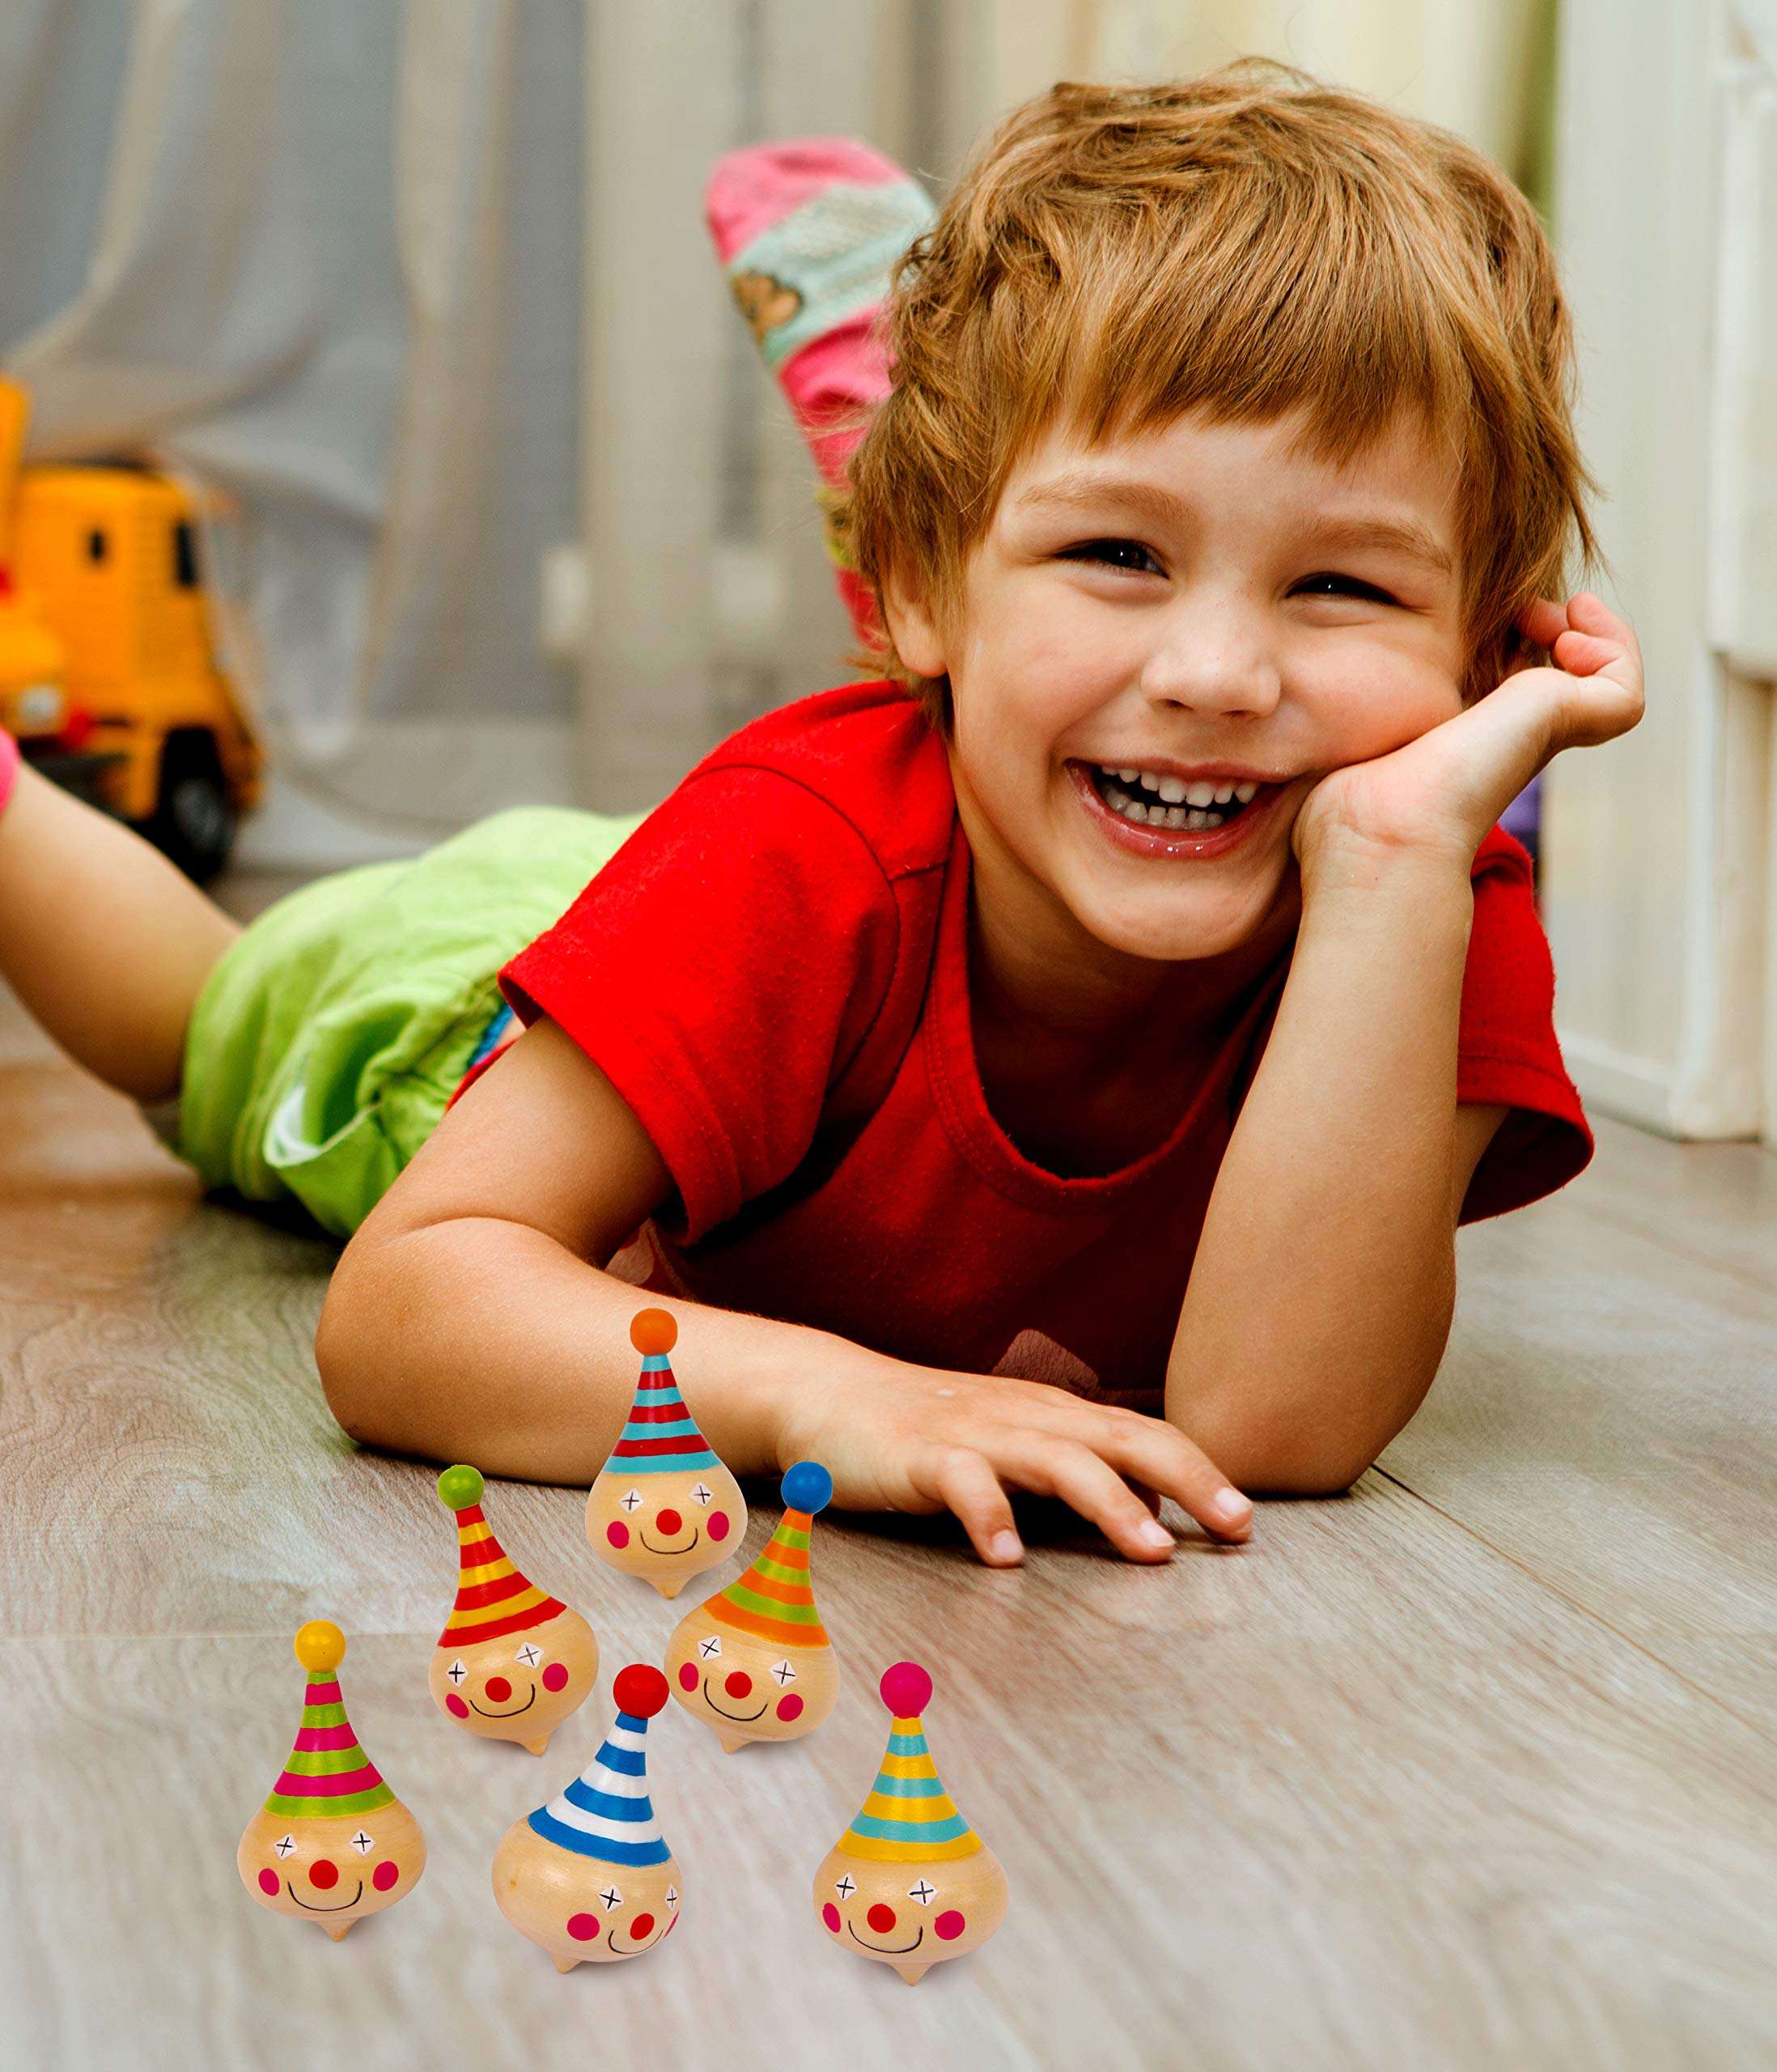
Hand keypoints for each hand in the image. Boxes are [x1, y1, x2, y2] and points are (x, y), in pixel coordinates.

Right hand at [777, 1360, 1252, 1564]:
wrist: (826, 1393)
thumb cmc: (926, 1431)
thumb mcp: (1012, 1446)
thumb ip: (1075, 1474)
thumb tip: (1152, 1513)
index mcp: (1052, 1416)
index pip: (1141, 1435)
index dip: (1197, 1471)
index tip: (1246, 1519)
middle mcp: (1025, 1417)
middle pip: (1120, 1438)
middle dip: (1184, 1478)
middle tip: (1236, 1527)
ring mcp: (973, 1434)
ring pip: (1055, 1459)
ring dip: (1109, 1503)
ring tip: (1152, 1550)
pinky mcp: (918, 1457)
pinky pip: (961, 1483)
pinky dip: (988, 1516)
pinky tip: (1007, 1559)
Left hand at [1292, 591, 1644, 884]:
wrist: (1379, 832)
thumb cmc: (1345, 797)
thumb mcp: (1340, 733)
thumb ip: (1329, 712)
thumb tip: (1259, 697)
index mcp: (1465, 737)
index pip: (1508, 677)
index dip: (1509, 636)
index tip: (1487, 615)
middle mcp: (1511, 735)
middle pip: (1560, 672)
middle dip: (1548, 622)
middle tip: (1523, 608)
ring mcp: (1545, 733)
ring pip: (1605, 676)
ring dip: (1587, 631)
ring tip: (1549, 613)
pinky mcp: (1568, 727)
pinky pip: (1623, 685)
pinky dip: (1614, 645)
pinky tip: (1565, 626)